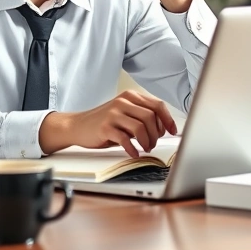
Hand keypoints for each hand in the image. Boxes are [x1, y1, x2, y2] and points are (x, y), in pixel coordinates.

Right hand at [38, 90, 178, 157]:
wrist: (78, 126)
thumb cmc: (104, 122)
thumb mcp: (124, 113)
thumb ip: (141, 116)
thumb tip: (164, 127)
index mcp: (131, 96)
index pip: (157, 105)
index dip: (168, 120)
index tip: (172, 131)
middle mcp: (123, 102)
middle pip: (151, 117)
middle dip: (156, 134)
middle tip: (152, 143)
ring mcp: (113, 113)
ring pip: (141, 127)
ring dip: (147, 142)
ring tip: (144, 148)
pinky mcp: (105, 127)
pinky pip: (126, 139)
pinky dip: (133, 149)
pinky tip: (133, 153)